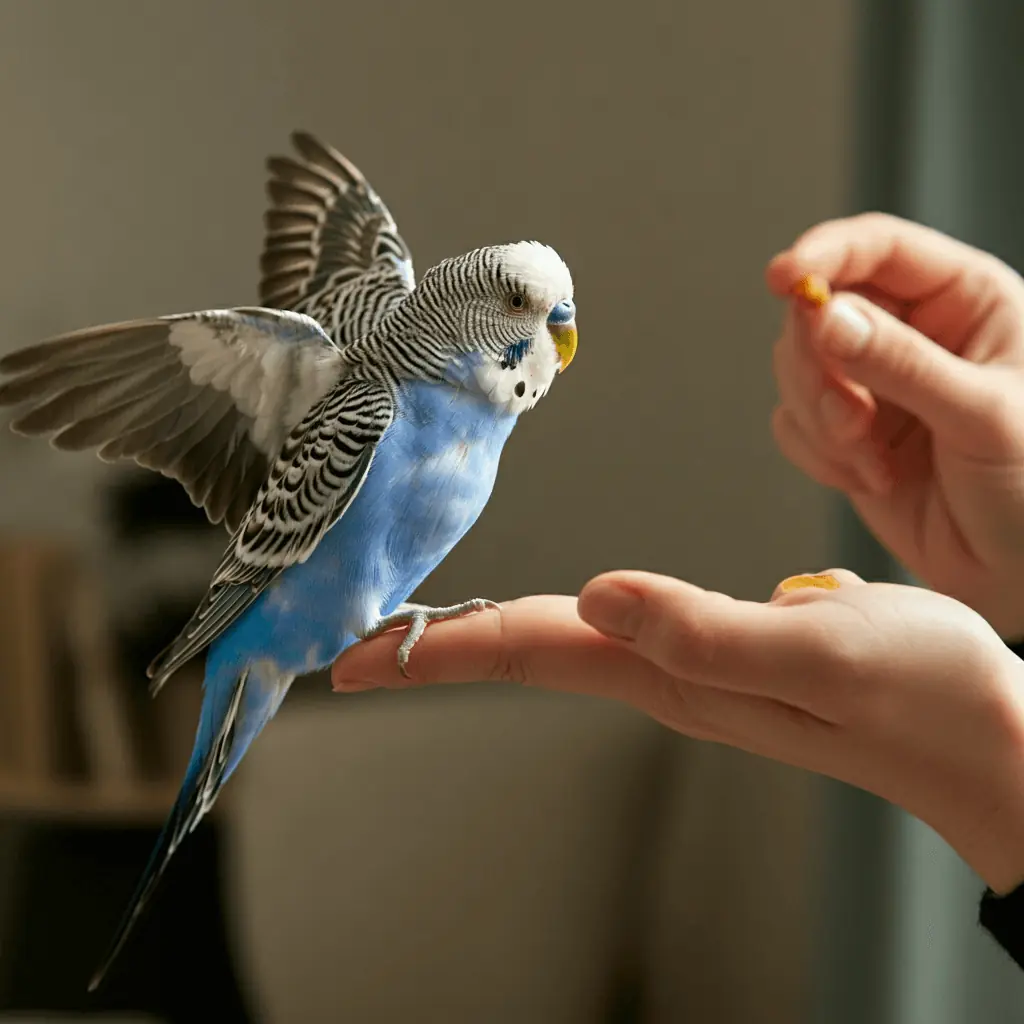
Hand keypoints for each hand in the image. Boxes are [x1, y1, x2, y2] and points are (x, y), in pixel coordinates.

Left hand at [333, 570, 1023, 893]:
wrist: (988, 736)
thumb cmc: (922, 695)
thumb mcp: (819, 648)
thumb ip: (706, 629)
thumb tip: (601, 596)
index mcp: (673, 669)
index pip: (528, 649)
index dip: (436, 650)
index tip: (354, 659)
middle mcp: (669, 673)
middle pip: (528, 651)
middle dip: (439, 649)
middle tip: (360, 650)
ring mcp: (695, 667)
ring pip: (566, 642)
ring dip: (490, 634)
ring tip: (427, 631)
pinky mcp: (726, 651)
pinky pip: (618, 629)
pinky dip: (564, 619)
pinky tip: (561, 612)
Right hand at [767, 213, 1023, 637]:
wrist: (1023, 574)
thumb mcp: (983, 415)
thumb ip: (901, 364)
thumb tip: (826, 318)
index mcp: (962, 301)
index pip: (877, 248)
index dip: (824, 255)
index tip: (783, 278)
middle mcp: (911, 334)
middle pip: (818, 312)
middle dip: (819, 368)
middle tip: (850, 418)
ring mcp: (873, 387)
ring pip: (796, 369)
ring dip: (819, 417)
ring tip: (869, 457)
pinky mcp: (846, 436)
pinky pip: (793, 424)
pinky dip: (816, 454)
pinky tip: (868, 477)